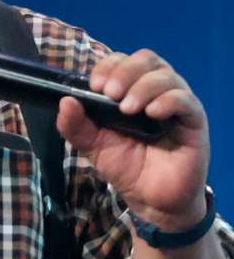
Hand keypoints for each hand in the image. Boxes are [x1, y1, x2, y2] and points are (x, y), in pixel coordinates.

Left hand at [57, 48, 209, 230]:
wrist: (150, 199)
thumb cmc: (124, 166)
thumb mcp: (92, 145)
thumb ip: (74, 125)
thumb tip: (65, 101)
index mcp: (129, 90)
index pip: (121, 61)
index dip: (107, 66)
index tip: (94, 85)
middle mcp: (154, 90)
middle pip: (146, 59)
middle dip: (124, 71)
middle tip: (109, 92)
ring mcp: (176, 104)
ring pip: (166, 75)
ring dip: (143, 86)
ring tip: (128, 109)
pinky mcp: (194, 121)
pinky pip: (186, 100)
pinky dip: (168, 100)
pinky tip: (152, 112)